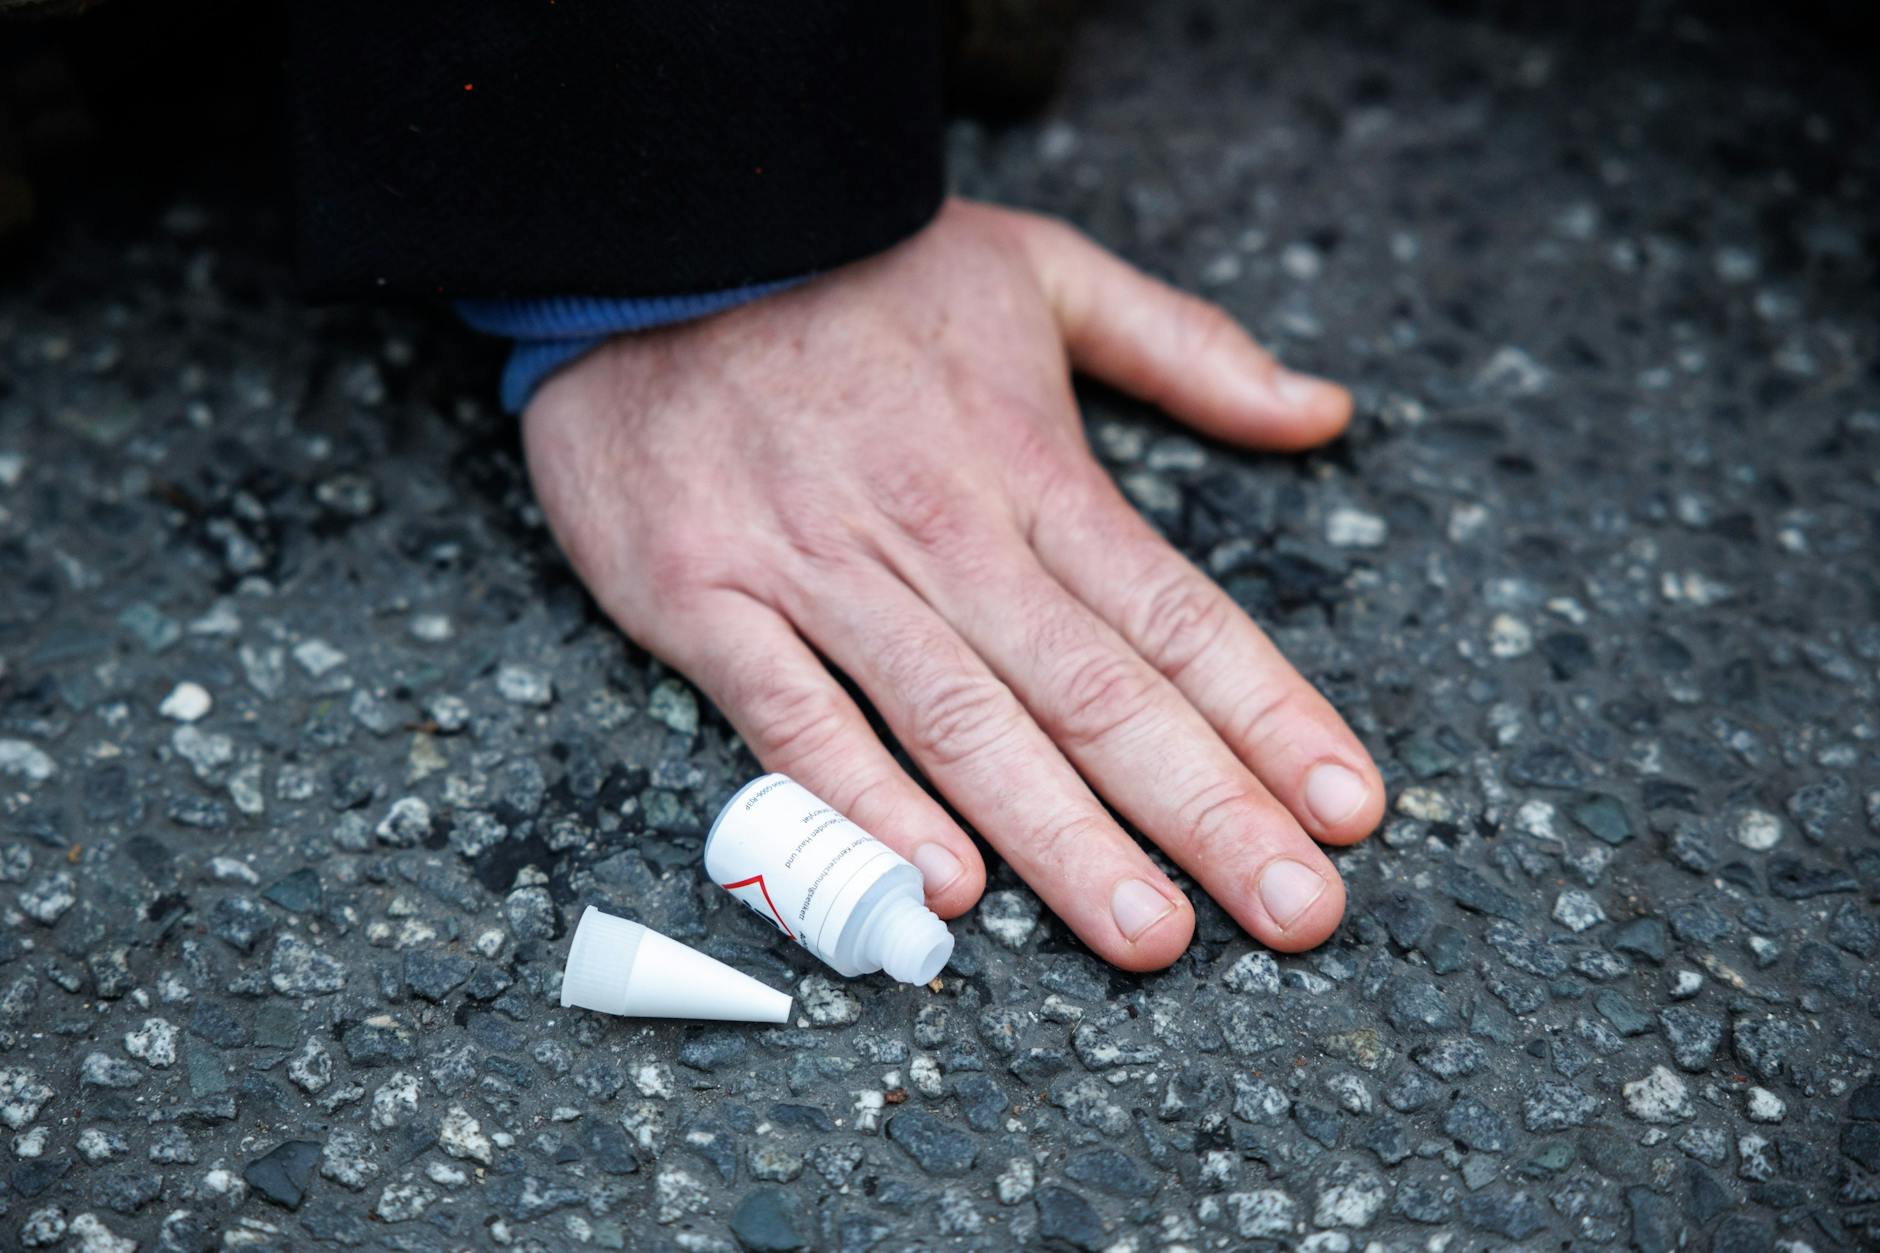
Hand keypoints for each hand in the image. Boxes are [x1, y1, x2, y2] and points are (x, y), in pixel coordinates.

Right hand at [522, 198, 1383, 968]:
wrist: (651, 234)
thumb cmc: (856, 265)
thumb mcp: (1041, 269)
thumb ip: (1184, 346)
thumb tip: (1320, 408)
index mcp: (1032, 465)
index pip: (1176, 616)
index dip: (1270, 716)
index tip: (1349, 805)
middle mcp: (944, 532)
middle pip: (1096, 694)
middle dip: (1206, 811)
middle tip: (1296, 910)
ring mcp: (824, 572)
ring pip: (964, 725)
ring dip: (1064, 840)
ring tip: (1150, 934)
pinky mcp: (710, 600)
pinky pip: (796, 720)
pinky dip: (866, 801)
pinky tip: (939, 884)